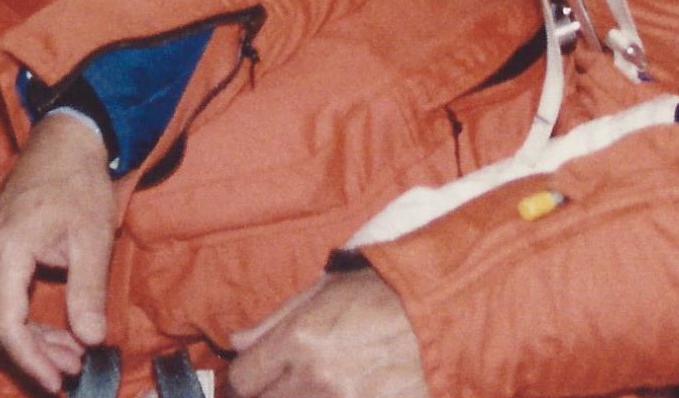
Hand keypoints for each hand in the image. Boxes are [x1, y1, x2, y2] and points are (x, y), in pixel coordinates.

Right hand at [0, 109, 118, 390]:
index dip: (31, 360)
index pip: (7, 325)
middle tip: (72, 368)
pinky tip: (56, 327)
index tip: (58, 380)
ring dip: (31, 339)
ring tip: (71, 352)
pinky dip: (24, 317)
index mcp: (5, 250)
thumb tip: (91, 339)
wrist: (65, 139)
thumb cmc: (78, 183)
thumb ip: (87, 291)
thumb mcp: (92, 238)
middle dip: (34, 354)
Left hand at [228, 271, 428, 397]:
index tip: (256, 374)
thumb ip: (274, 321)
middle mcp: (317, 379)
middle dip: (270, 392)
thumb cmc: (383, 294)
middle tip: (289, 378)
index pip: (243, 380)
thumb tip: (236, 342)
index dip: (246, 377)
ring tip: (318, 383)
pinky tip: (343, 390)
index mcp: (300, 341)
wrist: (442, 315)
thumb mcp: (324, 291)